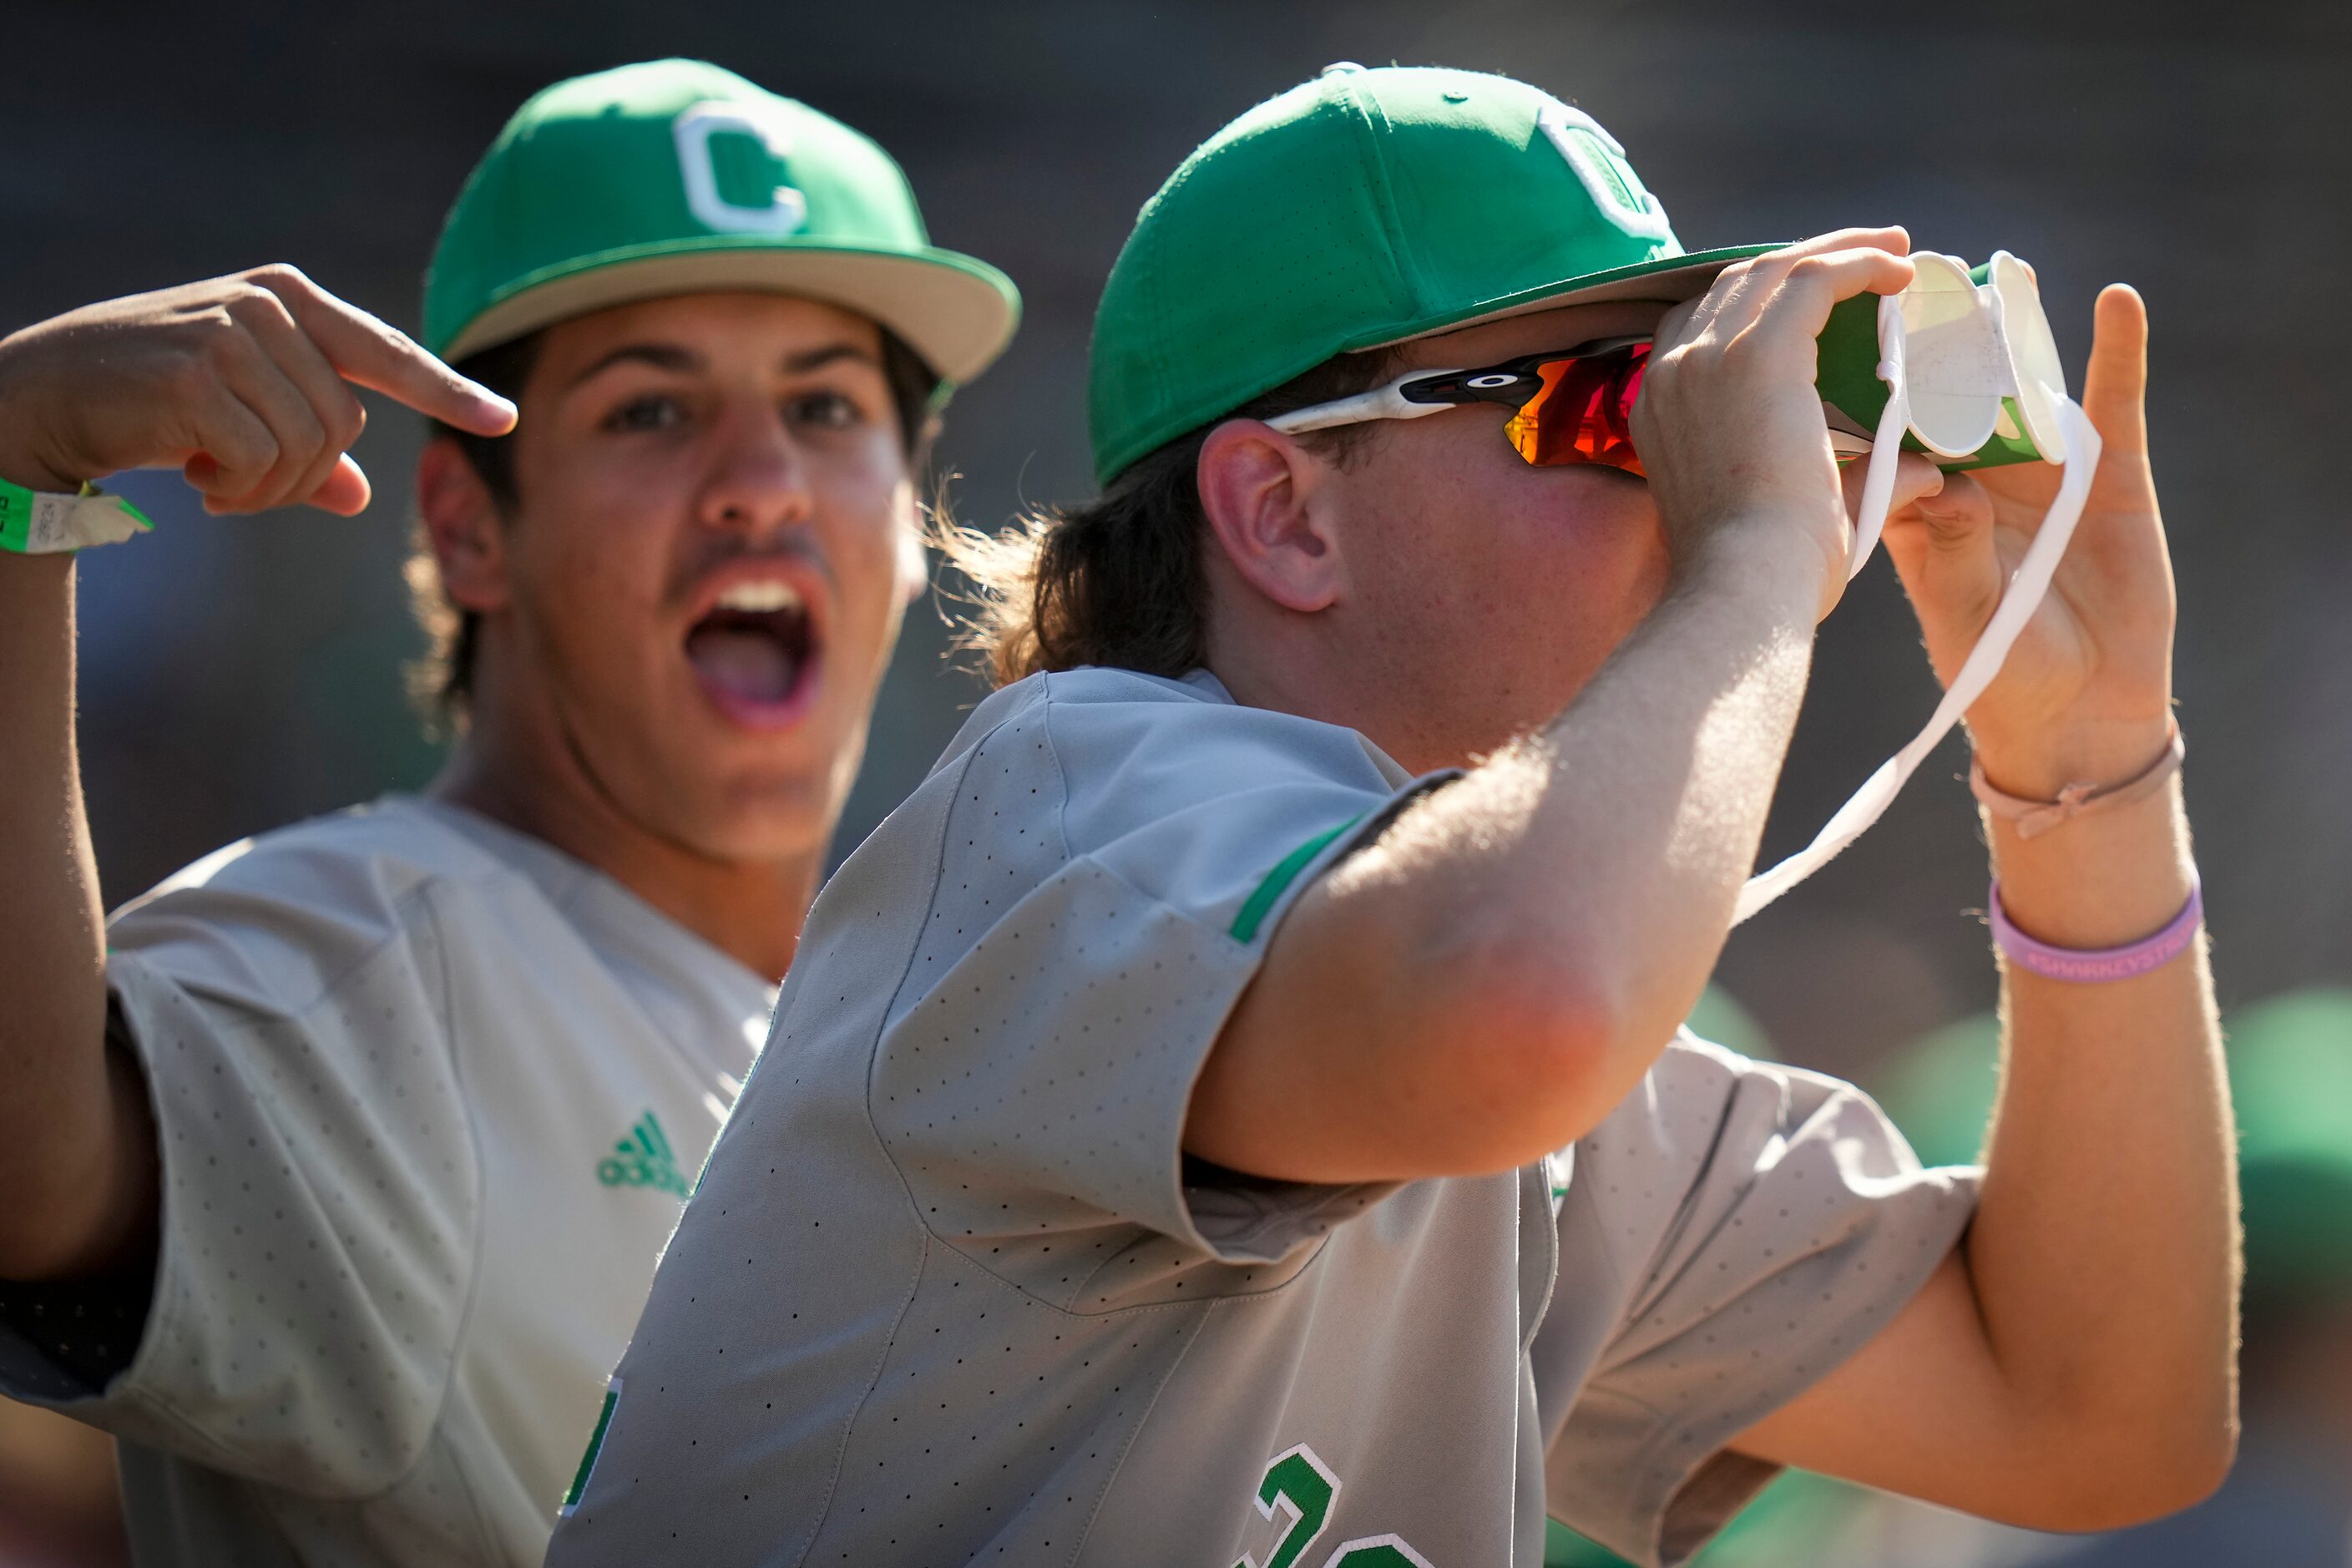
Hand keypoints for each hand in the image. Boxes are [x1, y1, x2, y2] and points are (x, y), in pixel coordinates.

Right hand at [0, 265, 515, 516]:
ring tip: (219, 483)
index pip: (387, 351)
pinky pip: (265, 463)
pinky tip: (199, 483)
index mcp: (291, 299)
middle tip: (241, 486)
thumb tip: (361, 497)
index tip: (504, 419)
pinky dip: (241, 492)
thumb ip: (307, 451)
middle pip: (347, 425)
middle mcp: (269, 305)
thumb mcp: (239, 415)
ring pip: (311, 449)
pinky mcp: (197, 374)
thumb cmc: (151, 402)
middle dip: (304, 476)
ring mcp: (232, 333)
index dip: (447, 390)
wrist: (43, 394)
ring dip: (268, 491)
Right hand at [1637, 227, 1916, 617]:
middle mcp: (1670, 373)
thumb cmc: (1767, 576)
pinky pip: (1813, 280)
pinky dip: (1859, 265)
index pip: (1698, 324)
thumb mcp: (1793, 514)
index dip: (1758, 300)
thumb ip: (1855, 479)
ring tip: (1892, 251)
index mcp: (1659, 409)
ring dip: (1837, 251)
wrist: (1745, 588)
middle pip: (1735, 283)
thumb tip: (1926, 472)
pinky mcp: (1756, 355)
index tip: (1817, 302)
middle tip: (1865, 258)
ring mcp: (1706, 359)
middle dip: (1802, 262)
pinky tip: (1900, 270)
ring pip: (1773, 269)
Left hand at [1879, 285, 2174, 798]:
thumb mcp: (1961, 609)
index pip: (1890, 427)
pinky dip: (2118, 351)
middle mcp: (1976, 470)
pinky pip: (2114, 400)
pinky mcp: (2109, 472)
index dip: (1870, 380)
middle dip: (1936, 336)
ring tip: (2001, 272)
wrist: (2074, 708)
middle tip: (1916, 276)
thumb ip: (1950, 550)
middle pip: (1953, 386)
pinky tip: (2118, 303)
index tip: (1848, 328)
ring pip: (2024, 381)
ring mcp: (2043, 466)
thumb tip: (1943, 488)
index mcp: (1920, 501)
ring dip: (2014, 328)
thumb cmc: (1998, 669)